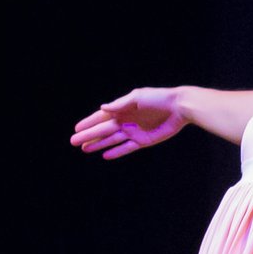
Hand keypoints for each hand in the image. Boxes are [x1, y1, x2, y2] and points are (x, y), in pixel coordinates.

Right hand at [71, 87, 185, 158]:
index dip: (88, 123)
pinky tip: (105, 155)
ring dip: (98, 145)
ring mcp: (133, 132)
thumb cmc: (158, 98)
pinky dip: (116, 152)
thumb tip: (102, 108)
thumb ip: (120, 104)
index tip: (76, 129)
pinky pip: (126, 148)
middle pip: (102, 131)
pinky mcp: (143, 141)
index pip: (100, 118)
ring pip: (111, 140)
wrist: (178, 108)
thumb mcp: (137, 98)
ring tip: (85, 149)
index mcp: (122, 109)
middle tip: (74, 142)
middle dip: (88, 136)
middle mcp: (125, 121)